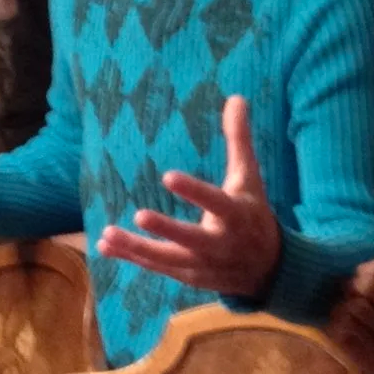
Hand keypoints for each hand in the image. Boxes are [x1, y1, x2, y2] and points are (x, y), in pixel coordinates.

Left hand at [98, 95, 282, 298]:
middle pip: (192, 238)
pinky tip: (105, 245)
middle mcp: (221, 244)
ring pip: (168, 259)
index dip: (194, 191)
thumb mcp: (249, 178)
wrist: (268, 269)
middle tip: (140, 214)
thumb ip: (239, 140)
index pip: (216, 202)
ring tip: (107, 233)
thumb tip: (237, 97)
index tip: (168, 176)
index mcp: (237, 216)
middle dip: (167, 230)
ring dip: (137, 248)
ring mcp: (203, 265)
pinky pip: (156, 267)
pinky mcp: (188, 277)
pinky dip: (131, 257)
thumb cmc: (253, 214)